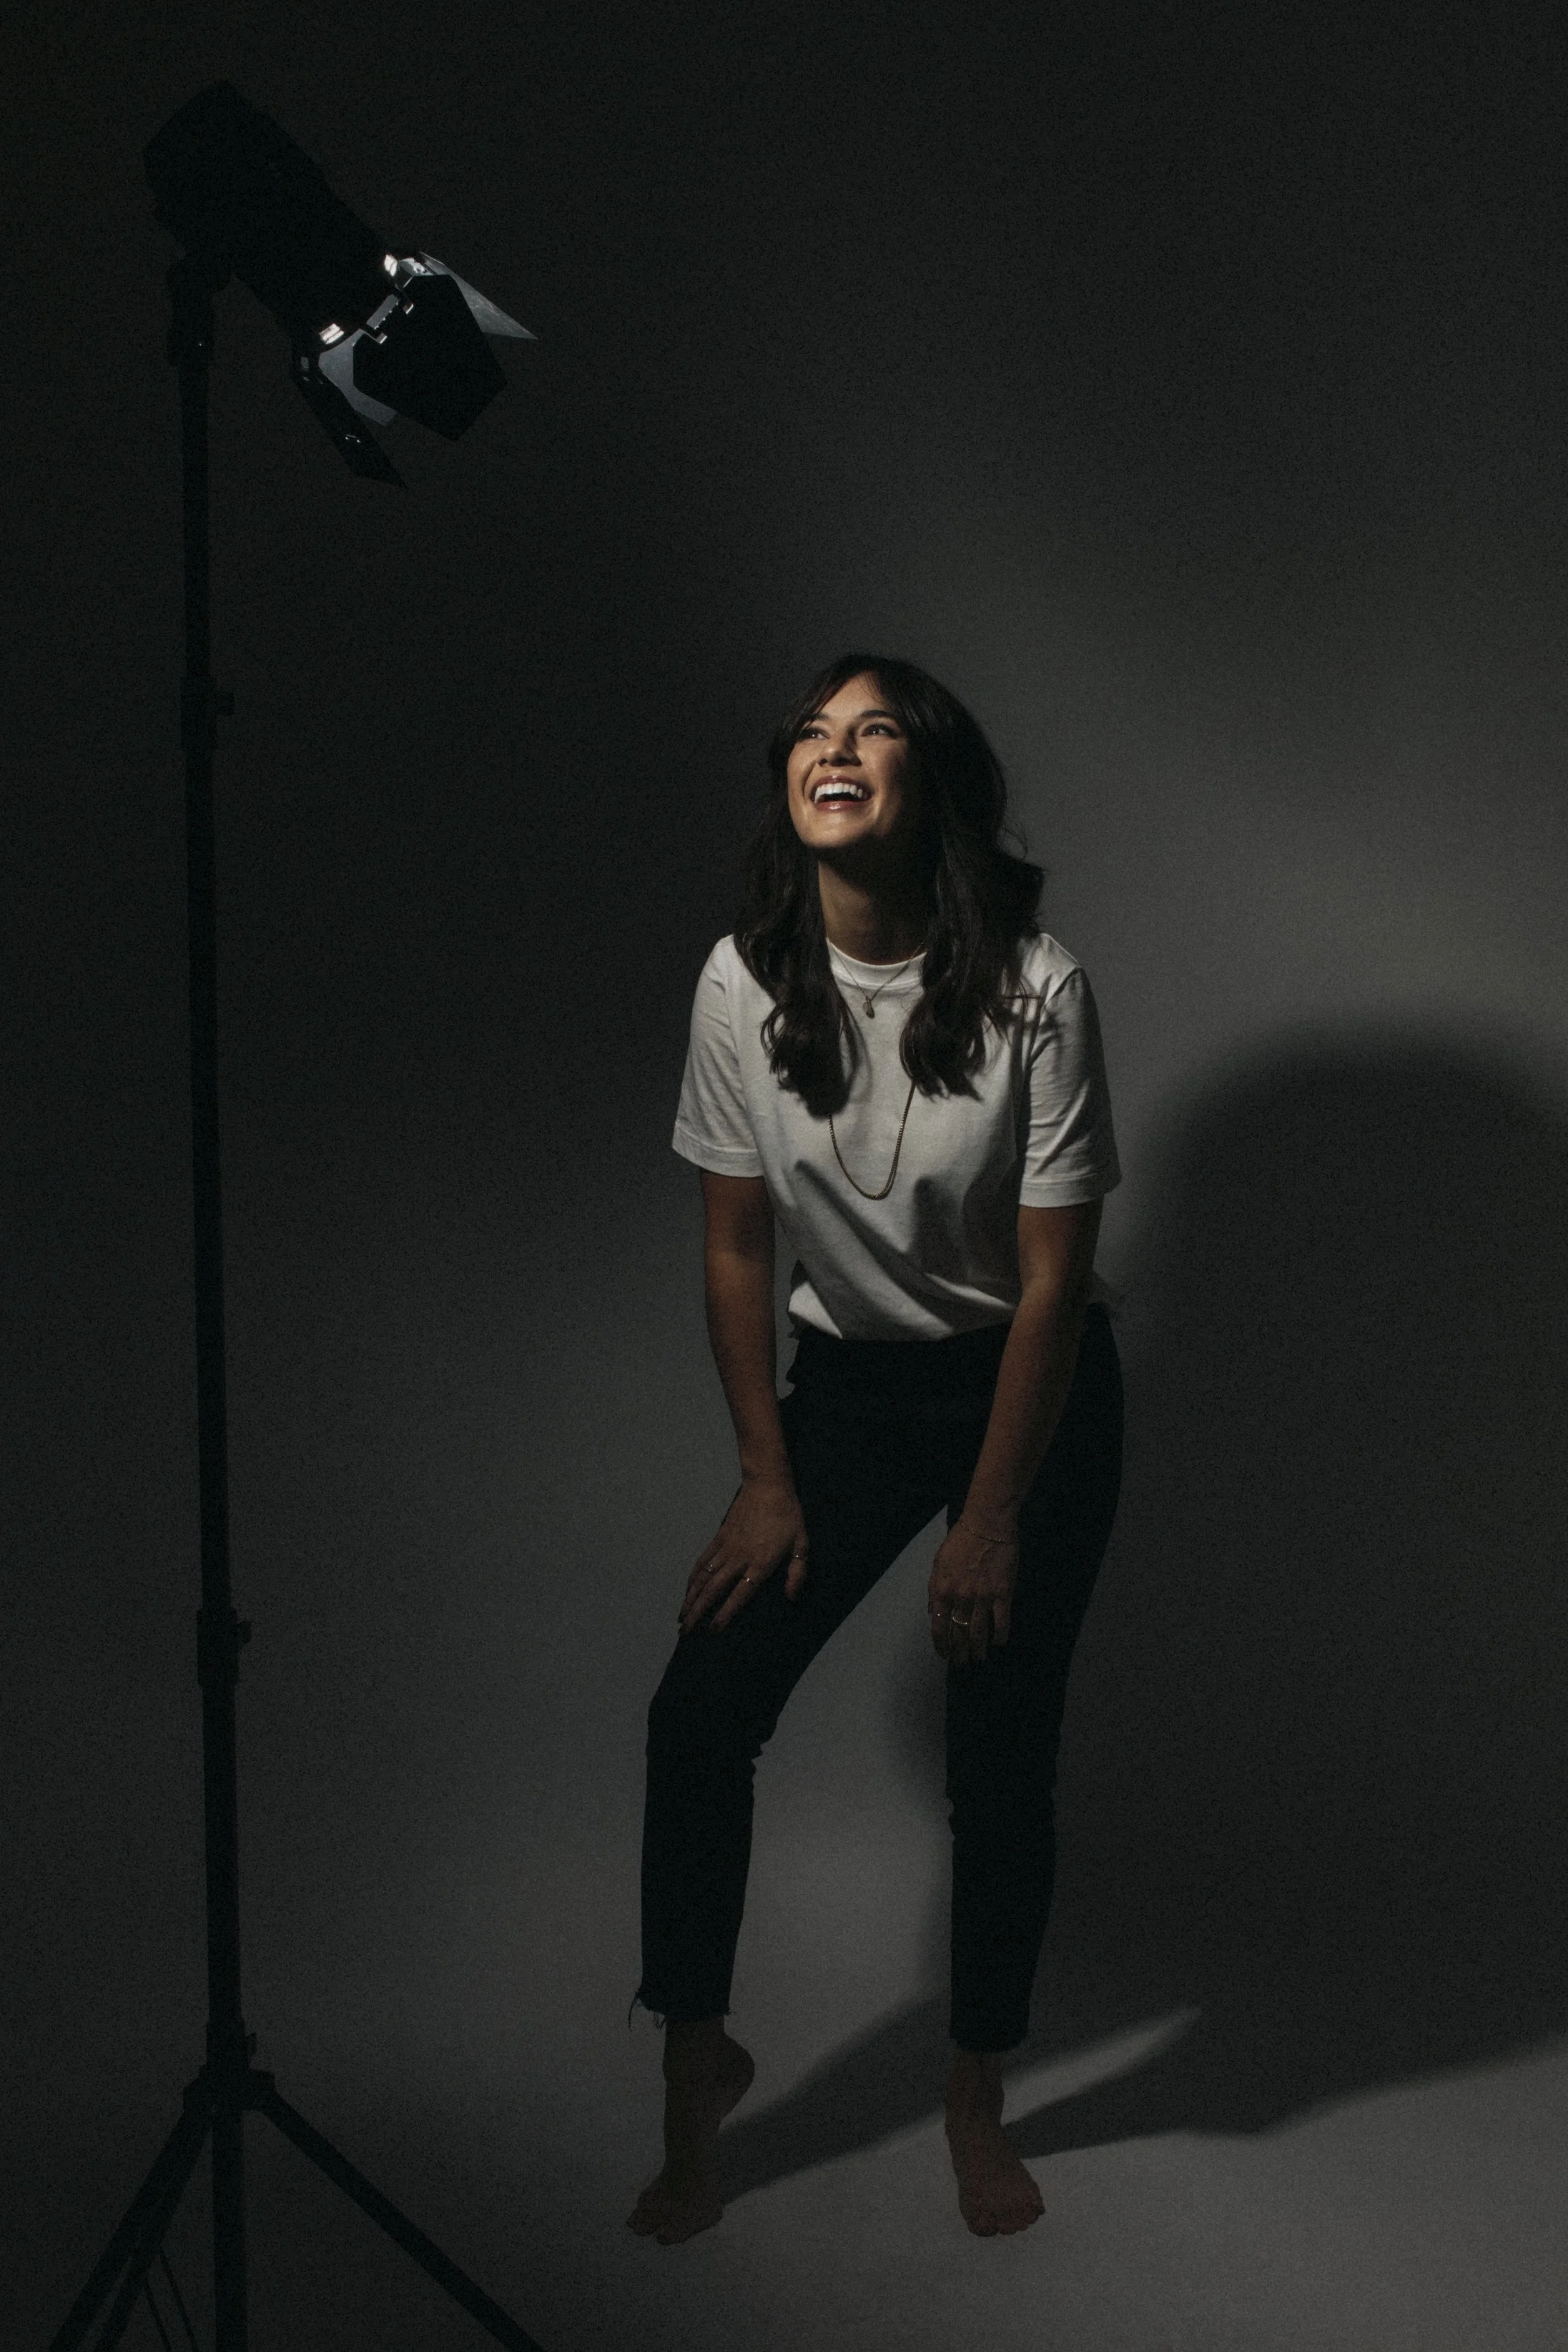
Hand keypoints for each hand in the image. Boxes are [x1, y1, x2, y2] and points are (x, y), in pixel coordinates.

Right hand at [680, 1474, 809, 1634]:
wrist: (767, 1486)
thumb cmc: (788, 1516)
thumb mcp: (802, 1544)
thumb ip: (797, 1572)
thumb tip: (792, 1597)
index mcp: (760, 1563)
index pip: (740, 1594)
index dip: (726, 1613)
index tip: (713, 1630)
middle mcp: (739, 1558)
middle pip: (714, 1590)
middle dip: (698, 1612)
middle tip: (686, 1631)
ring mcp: (726, 1547)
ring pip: (703, 1577)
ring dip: (690, 1598)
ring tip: (681, 1617)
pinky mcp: (719, 1538)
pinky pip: (702, 1561)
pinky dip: (693, 1577)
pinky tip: (687, 1590)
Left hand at [928, 1516, 1018, 1665]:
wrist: (987, 1525)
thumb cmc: (960, 1541)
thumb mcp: (937, 1563)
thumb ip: (933, 1589)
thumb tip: (931, 1612)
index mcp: (942, 1590)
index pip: (938, 1626)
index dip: (941, 1644)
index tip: (943, 1654)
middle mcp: (960, 1598)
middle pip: (958, 1634)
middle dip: (958, 1653)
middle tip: (961, 1664)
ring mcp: (982, 1598)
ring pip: (978, 1633)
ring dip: (978, 1649)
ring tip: (979, 1659)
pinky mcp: (1002, 1594)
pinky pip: (1001, 1622)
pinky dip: (1000, 1636)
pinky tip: (999, 1643)